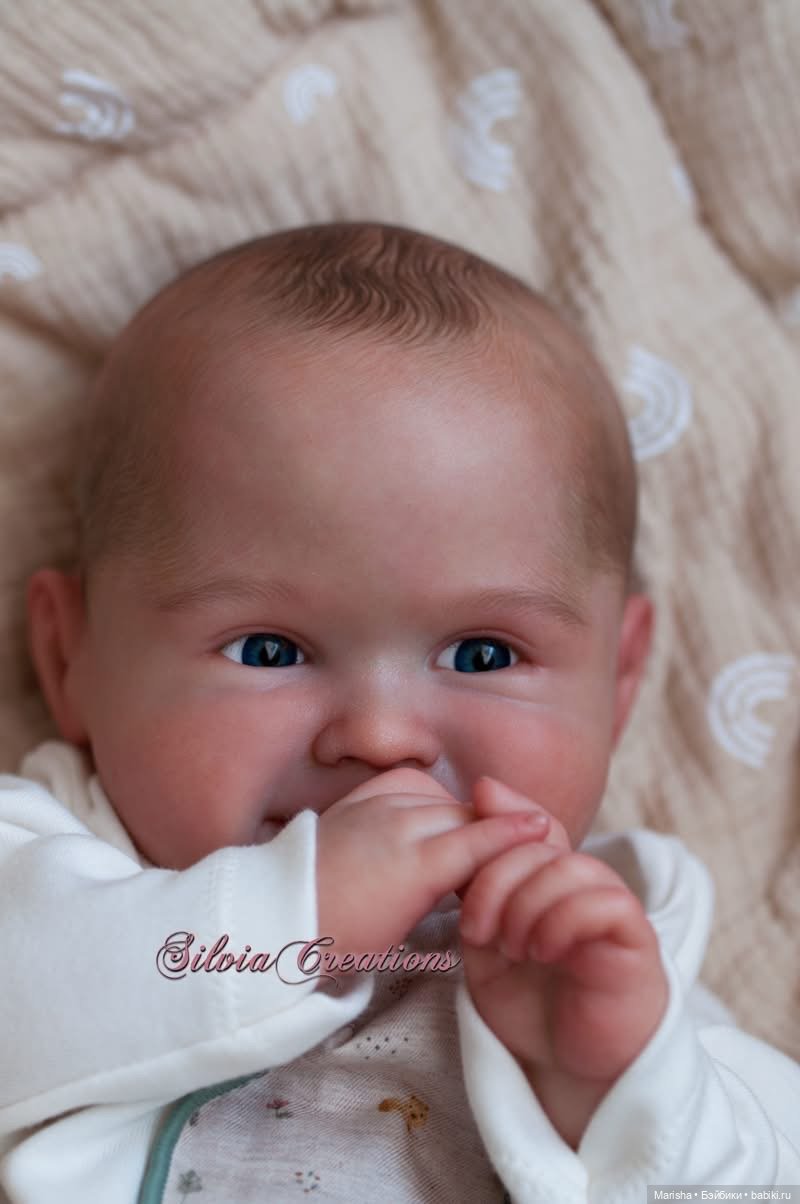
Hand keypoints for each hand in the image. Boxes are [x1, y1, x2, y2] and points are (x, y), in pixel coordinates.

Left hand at [316, 768, 548, 957]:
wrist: (276, 914)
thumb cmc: (338, 940)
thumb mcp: (398, 933)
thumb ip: (440, 897)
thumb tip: (467, 882)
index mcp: (415, 868)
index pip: (479, 843)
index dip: (514, 835)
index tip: (543, 826)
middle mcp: (400, 826)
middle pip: (464, 816)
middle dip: (490, 826)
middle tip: (512, 843)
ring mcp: (377, 806)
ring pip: (439, 796)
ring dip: (459, 812)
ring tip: (471, 832)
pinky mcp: (357, 798)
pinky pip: (407, 783)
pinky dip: (427, 795)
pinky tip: (430, 812)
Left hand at [459, 777, 667, 1144]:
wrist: (564, 1073)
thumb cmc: (527, 1007)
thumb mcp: (488, 938)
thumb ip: (483, 879)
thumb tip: (482, 790)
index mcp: (548, 882)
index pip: (531, 825)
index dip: (501, 823)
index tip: (463, 860)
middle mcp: (584, 887)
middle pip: (544, 845)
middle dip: (498, 879)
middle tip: (479, 930)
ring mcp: (612, 909)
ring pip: (574, 867)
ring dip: (529, 904)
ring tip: (512, 948)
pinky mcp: (636, 941)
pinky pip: (606, 902)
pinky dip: (564, 921)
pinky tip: (543, 952)